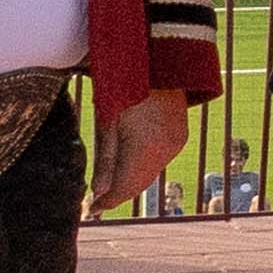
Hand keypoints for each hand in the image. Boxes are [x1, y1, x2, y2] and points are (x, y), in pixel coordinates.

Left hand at [86, 87, 191, 210]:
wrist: (159, 63)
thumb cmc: (124, 88)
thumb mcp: (107, 122)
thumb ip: (105, 159)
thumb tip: (97, 190)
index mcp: (143, 149)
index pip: (123, 188)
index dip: (107, 202)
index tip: (92, 210)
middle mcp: (164, 151)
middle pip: (138, 184)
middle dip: (118, 194)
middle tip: (98, 201)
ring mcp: (175, 144)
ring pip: (150, 173)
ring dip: (131, 181)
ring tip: (112, 184)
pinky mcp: (180, 136)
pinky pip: (159, 160)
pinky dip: (144, 167)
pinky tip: (131, 164)